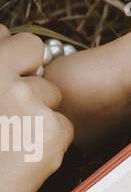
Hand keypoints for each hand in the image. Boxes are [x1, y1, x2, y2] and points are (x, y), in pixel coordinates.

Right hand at [0, 29, 74, 191]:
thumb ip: (0, 80)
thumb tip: (7, 59)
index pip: (3, 34)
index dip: (7, 55)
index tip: (6, 70)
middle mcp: (2, 76)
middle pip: (32, 49)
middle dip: (30, 68)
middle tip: (16, 101)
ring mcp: (28, 100)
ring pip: (51, 92)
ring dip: (39, 111)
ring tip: (13, 139)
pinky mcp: (52, 129)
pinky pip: (63, 125)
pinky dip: (51, 141)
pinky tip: (26, 157)